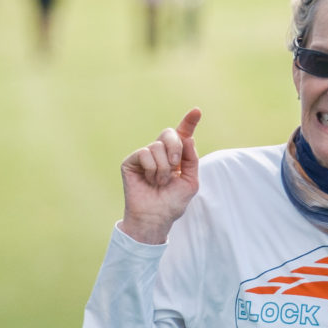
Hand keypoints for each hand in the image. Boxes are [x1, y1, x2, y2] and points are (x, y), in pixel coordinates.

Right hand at [120, 108, 201, 243]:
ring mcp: (144, 156)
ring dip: (164, 168)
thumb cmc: (173, 202)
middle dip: (176, 148)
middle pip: (169, 133)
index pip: (183, 135)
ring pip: (157, 146)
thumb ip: (192, 159)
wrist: (156, 217)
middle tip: (176, 165)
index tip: (197, 111)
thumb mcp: (190, 181)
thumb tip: (188, 138)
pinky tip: (149, 180)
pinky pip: (145, 153)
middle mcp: (160, 153)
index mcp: (176, 156)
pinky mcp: (131, 161)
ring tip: (160, 182)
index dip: (189, 122)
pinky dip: (151, 169)